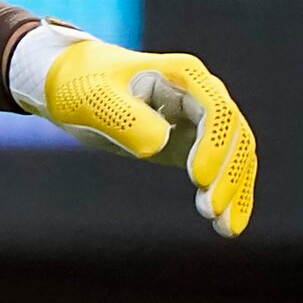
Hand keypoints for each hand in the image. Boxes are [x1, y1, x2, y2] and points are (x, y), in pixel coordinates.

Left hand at [10, 25, 256, 235]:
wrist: (68, 86)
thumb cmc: (79, 85)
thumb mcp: (93, 98)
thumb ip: (124, 117)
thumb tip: (160, 143)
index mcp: (183, 75)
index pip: (215, 112)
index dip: (213, 146)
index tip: (199, 180)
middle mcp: (200, 95)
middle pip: (233, 136)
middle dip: (228, 175)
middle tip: (209, 211)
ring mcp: (198, 121)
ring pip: (234, 156)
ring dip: (234, 191)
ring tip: (224, 228)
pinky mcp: (190, 145)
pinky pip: (221, 170)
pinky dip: (227, 195)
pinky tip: (226, 226)